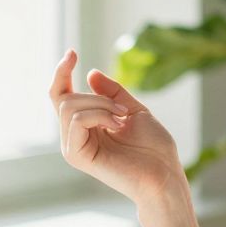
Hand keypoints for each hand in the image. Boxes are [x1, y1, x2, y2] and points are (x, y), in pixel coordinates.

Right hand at [50, 50, 184, 206]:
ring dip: (100, 105)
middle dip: (96, 95)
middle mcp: (75, 136)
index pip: (61, 95)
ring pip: (69, 106)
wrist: (164, 174)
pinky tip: (117, 126)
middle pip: (64, 98)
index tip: (73, 53)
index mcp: (86, 126)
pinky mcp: (77, 155)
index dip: (61, 72)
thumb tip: (89, 73)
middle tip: (123, 110)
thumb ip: (112, 93)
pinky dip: (98, 115)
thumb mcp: (134, 109)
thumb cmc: (154, 148)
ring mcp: (73, 146)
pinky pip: (76, 120)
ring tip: (122, 119)